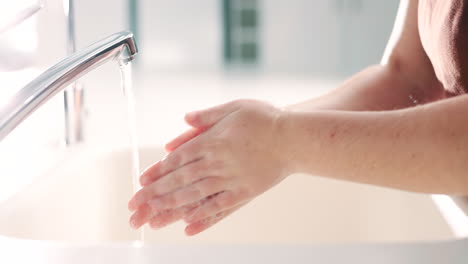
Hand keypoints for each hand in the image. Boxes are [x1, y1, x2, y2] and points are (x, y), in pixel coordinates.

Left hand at [128, 99, 290, 234]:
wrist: (293, 138)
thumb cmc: (265, 119)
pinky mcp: (245, 192)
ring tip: (153, 218)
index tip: (141, 182)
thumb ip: (207, 116)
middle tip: (137, 206)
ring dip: (172, 207)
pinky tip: (188, 224)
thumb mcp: (234, 107)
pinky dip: (203, 216)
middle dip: (155, 194)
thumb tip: (185, 119)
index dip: (157, 171)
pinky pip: (220, 207)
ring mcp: (230, 179)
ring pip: (195, 195)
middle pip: (180, 180)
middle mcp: (217, 162)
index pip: (177, 159)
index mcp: (212, 141)